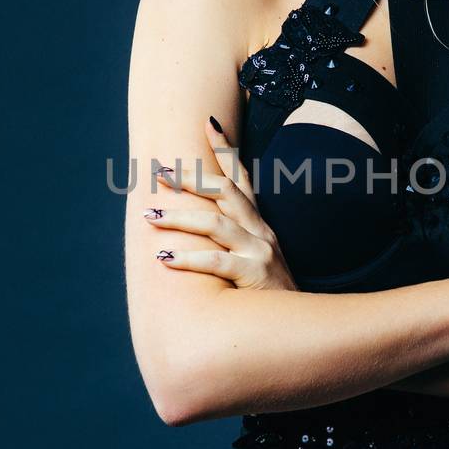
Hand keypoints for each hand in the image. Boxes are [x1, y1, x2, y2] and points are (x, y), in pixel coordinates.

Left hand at [143, 117, 298, 290]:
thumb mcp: (256, 259)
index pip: (243, 177)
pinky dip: (189, 257)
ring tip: (149, 215)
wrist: (300, 326)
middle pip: (224, 191)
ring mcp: (260, 251)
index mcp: (259, 223)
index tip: (208, 122)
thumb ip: (231, 242)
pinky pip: (217, 261)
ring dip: (179, 216)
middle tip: (158, 170)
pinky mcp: (255, 275)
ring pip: (215, 223)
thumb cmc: (269, 295)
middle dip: (189, 178)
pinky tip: (164, 257)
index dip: (227, 149)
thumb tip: (194, 229)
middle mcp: (260, 230)